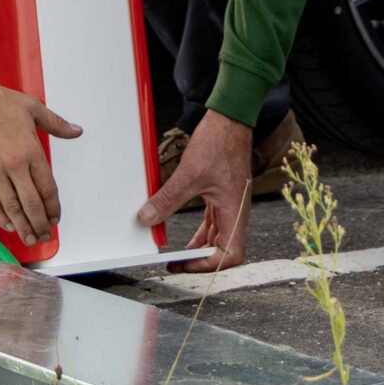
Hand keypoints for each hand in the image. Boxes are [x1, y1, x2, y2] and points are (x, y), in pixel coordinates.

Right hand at [0, 44, 81, 245]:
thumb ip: (56, 123)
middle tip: (44, 234)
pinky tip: (7, 224)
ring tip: (30, 237)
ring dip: (23, 226)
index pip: (47, 187)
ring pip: (12, 208)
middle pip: (32, 204)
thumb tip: (75, 131)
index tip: (55, 216)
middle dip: (40, 223)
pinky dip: (0, 217)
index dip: (53, 207)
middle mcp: (14, 165)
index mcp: (30, 150)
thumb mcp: (32, 107)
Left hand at [136, 114, 252, 272]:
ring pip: (219, 236)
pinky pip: (214, 221)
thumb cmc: (220, 142)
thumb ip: (167, 199)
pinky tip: (188, 234)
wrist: (231, 118)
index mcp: (235, 211)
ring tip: (179, 255)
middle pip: (224, 250)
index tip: (185, 264)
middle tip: (177, 263)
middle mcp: (236, 211)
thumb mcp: (189, 174)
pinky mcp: (223, 194)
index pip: (230, 254)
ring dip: (200, 248)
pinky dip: (202, 232)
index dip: (209, 265)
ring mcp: (231, 203)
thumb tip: (147, 218)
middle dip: (200, 260)